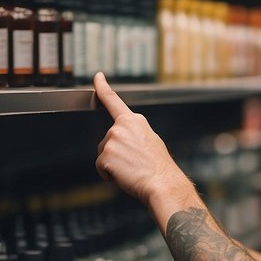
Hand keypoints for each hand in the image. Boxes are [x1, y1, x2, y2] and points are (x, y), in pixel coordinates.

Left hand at [93, 72, 187, 201]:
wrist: (162, 183)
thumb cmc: (159, 167)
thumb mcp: (150, 140)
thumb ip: (134, 134)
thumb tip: (123, 139)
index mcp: (134, 120)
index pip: (113, 100)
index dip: (102, 87)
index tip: (97, 77)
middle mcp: (120, 127)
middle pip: (107, 140)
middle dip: (116, 152)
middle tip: (135, 162)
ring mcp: (112, 140)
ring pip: (103, 154)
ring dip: (114, 164)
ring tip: (132, 169)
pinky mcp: (106, 155)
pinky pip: (101, 167)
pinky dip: (109, 175)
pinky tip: (124, 175)